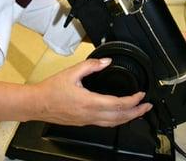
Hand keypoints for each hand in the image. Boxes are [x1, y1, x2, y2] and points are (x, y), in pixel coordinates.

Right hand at [31, 58, 152, 126]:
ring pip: (113, 124)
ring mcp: (87, 121)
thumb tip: (106, 61)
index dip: (133, 100)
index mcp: (89, 102)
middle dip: (136, 113)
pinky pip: (105, 124)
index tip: (141, 94)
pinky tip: (119, 115)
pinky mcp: (83, 122)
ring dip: (128, 118)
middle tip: (147, 106)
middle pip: (120, 118)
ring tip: (138, 112)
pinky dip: (117, 120)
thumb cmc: (52, 89)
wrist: (38, 104)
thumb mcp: (72, 72)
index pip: (118, 104)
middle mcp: (90, 115)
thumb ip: (91, 65)